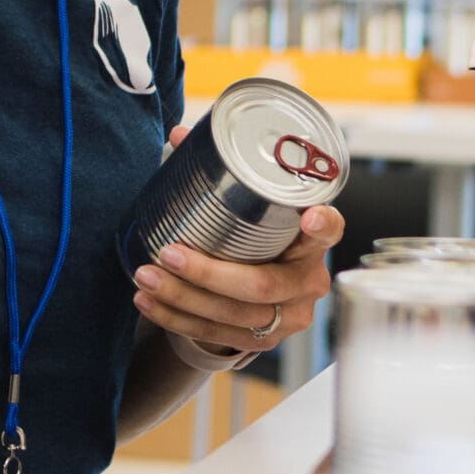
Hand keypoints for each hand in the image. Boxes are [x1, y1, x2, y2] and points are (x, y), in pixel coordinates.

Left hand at [132, 126, 342, 357]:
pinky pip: (219, 335)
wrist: (261, 291)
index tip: (309, 215)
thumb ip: (219, 171)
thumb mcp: (247, 208)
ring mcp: (290, 315)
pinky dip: (178, 320)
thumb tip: (179, 133)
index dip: (323, 224)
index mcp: (312, 241)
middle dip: (209, 273)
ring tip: (145, 278)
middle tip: (167, 254)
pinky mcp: (266, 340)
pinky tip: (148, 303)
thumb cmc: (255, 236)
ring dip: (183, 299)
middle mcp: (309, 281)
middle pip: (263, 284)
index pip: (330, 229)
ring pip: (236, 315)